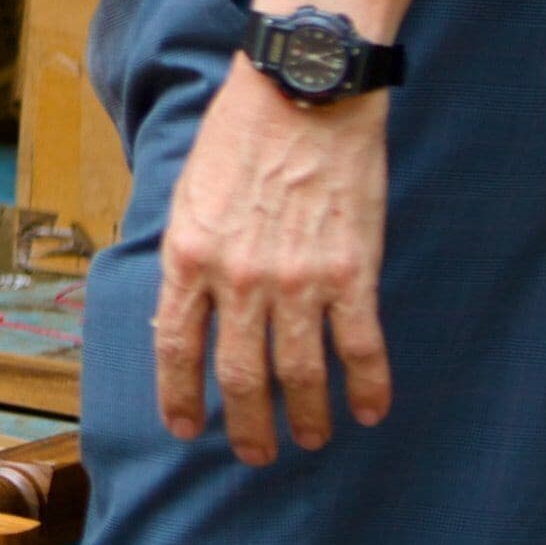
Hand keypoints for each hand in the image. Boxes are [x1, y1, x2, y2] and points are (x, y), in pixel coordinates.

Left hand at [153, 62, 392, 463]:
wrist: (305, 91)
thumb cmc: (240, 135)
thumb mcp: (188, 195)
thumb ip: (188, 258)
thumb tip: (180, 314)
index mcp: (189, 257)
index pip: (176, 349)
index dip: (179, 397)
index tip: (184, 429)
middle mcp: (239, 278)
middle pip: (240, 376)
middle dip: (246, 425)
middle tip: (253, 453)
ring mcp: (298, 279)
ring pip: (300, 373)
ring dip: (306, 416)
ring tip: (311, 439)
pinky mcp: (351, 269)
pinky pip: (360, 344)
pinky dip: (367, 385)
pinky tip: (369, 410)